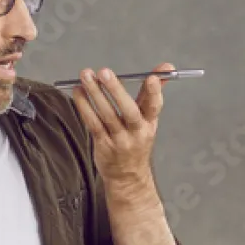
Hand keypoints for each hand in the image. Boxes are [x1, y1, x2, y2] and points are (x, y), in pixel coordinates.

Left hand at [71, 62, 171, 194]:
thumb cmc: (136, 142)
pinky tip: (78, 92)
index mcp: (150, 123)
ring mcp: (119, 140)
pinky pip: (93, 123)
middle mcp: (137, 132)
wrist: (127, 176)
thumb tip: (166, 68)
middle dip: (116, 90)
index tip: (153, 78)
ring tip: (86, 76)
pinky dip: (84, 106)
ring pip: (107, 115)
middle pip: (128, 110)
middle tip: (104, 72)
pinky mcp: (103, 145)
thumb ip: (151, 93)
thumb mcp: (148, 120)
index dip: (155, 92)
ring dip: (95, 94)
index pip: (155, 106)